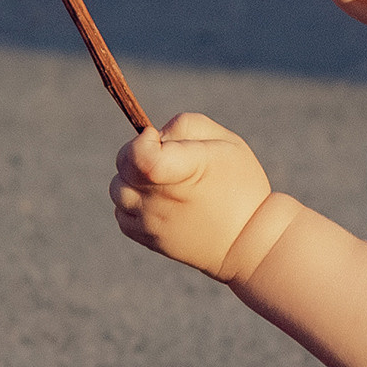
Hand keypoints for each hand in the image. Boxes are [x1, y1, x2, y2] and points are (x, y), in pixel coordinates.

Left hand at [110, 112, 276, 279]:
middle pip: (122, 166)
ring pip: (118, 190)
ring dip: (133, 180)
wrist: (247, 242)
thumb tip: (155, 136)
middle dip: (138, 153)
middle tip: (168, 159)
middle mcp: (161, 199)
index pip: (137, 156)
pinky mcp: (147, 240)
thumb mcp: (226, 141)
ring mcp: (151, 223)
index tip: (158, 139)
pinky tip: (159, 202)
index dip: (143, 141)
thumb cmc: (240, 185)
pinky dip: (133, 204)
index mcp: (183, 171)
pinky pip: (121, 213)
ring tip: (164, 182)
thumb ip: (186, 124)